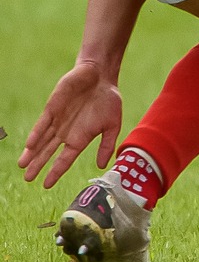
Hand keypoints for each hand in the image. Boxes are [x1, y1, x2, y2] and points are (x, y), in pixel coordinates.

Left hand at [17, 62, 122, 188]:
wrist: (101, 76)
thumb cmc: (108, 100)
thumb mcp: (112, 125)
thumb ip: (107, 144)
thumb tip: (102, 166)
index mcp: (79, 139)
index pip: (64, 159)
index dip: (55, 172)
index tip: (46, 185)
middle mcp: (65, 132)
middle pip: (48, 152)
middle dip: (37, 165)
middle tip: (28, 179)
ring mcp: (57, 121)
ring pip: (41, 140)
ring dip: (32, 153)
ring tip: (22, 165)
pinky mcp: (53, 108)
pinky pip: (43, 123)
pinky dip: (37, 134)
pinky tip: (31, 145)